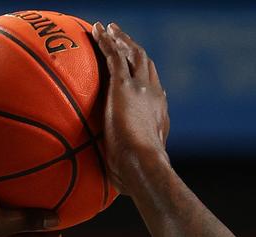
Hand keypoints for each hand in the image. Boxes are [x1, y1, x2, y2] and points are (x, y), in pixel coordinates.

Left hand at [92, 22, 170, 194]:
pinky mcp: (124, 86)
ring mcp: (141, 89)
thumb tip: (113, 189)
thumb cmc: (139, 179)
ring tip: (108, 28)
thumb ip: (124, 171)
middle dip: (134, 50)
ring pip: (134, 54)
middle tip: (122, 40)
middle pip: (146, 66)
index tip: (139, 77)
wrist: (144, 167)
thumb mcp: (133, 172)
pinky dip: (107, 41)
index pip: (154, 92)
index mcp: (159, 117)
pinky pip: (115, 56)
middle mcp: (155, 97)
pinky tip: (97, 30)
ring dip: (121, 39)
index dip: (147, 81)